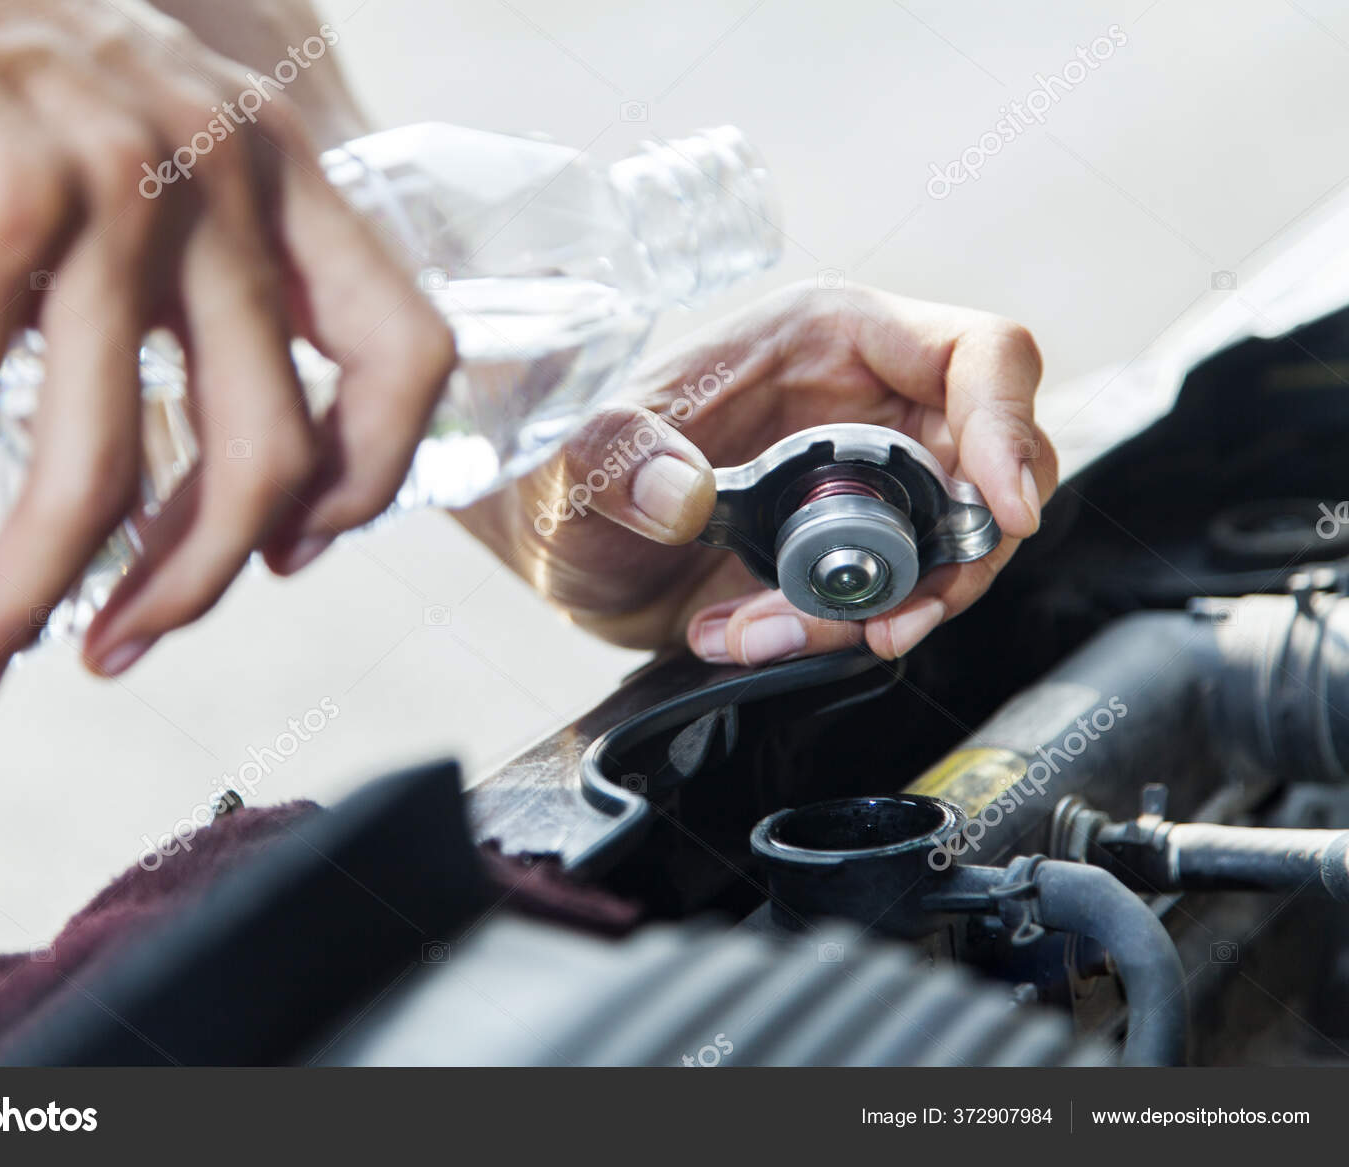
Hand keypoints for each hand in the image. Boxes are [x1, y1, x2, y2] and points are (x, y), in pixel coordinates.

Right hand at [0, 0, 452, 709]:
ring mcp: (97, 192)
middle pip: (268, 451)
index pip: (405, 351)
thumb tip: (223, 442)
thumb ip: (204, 266)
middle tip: (123, 644)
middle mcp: (210, 172)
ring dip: (31, 597)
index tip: (292, 547)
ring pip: (102, 467)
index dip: (367, 480)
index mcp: (274, 165)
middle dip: (194, 583)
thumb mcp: (144, 145)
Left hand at [457, 281, 1054, 665]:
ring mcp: (872, 479)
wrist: (566, 544)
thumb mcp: (574, 461)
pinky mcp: (858, 549)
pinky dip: (846, 634)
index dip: (1007, 423)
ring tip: (764, 632)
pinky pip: (901, 595)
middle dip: (953, 556)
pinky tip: (756, 636)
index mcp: (829, 337)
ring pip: (956, 547)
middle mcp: (870, 400)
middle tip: (884, 619)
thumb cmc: (574, 471)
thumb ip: (614, 459)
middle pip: (997, 466)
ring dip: (886, 610)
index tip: (999, 507)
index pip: (978, 354)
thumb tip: (683, 495)